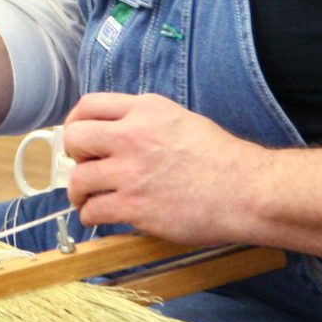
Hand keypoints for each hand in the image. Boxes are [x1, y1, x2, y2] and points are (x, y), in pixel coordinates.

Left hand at [61, 91, 264, 245]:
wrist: (246, 191)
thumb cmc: (222, 159)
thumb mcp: (181, 120)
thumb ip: (146, 121)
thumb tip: (118, 131)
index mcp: (145, 110)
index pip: (89, 105)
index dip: (75, 121)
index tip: (77, 137)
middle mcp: (132, 136)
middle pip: (75, 138)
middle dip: (74, 155)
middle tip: (83, 167)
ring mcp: (130, 172)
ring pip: (79, 179)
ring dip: (78, 192)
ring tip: (86, 199)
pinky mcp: (134, 205)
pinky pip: (93, 210)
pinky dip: (91, 215)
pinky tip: (98, 217)